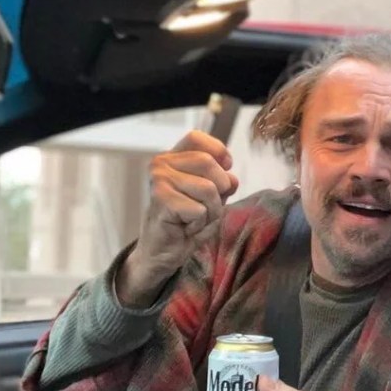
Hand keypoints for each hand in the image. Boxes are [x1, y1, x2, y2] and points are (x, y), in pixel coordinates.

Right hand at [116, 130, 238, 307]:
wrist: (162, 252)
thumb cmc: (186, 221)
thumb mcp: (212, 196)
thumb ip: (222, 181)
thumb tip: (231, 178)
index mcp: (172, 157)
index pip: (196, 138)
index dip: (217, 152)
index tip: (224, 169)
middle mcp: (161, 163)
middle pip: (209, 163)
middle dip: (219, 191)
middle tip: (205, 208)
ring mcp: (159, 180)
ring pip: (208, 189)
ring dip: (211, 211)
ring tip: (195, 220)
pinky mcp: (161, 200)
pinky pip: (200, 210)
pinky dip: (200, 224)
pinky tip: (185, 228)